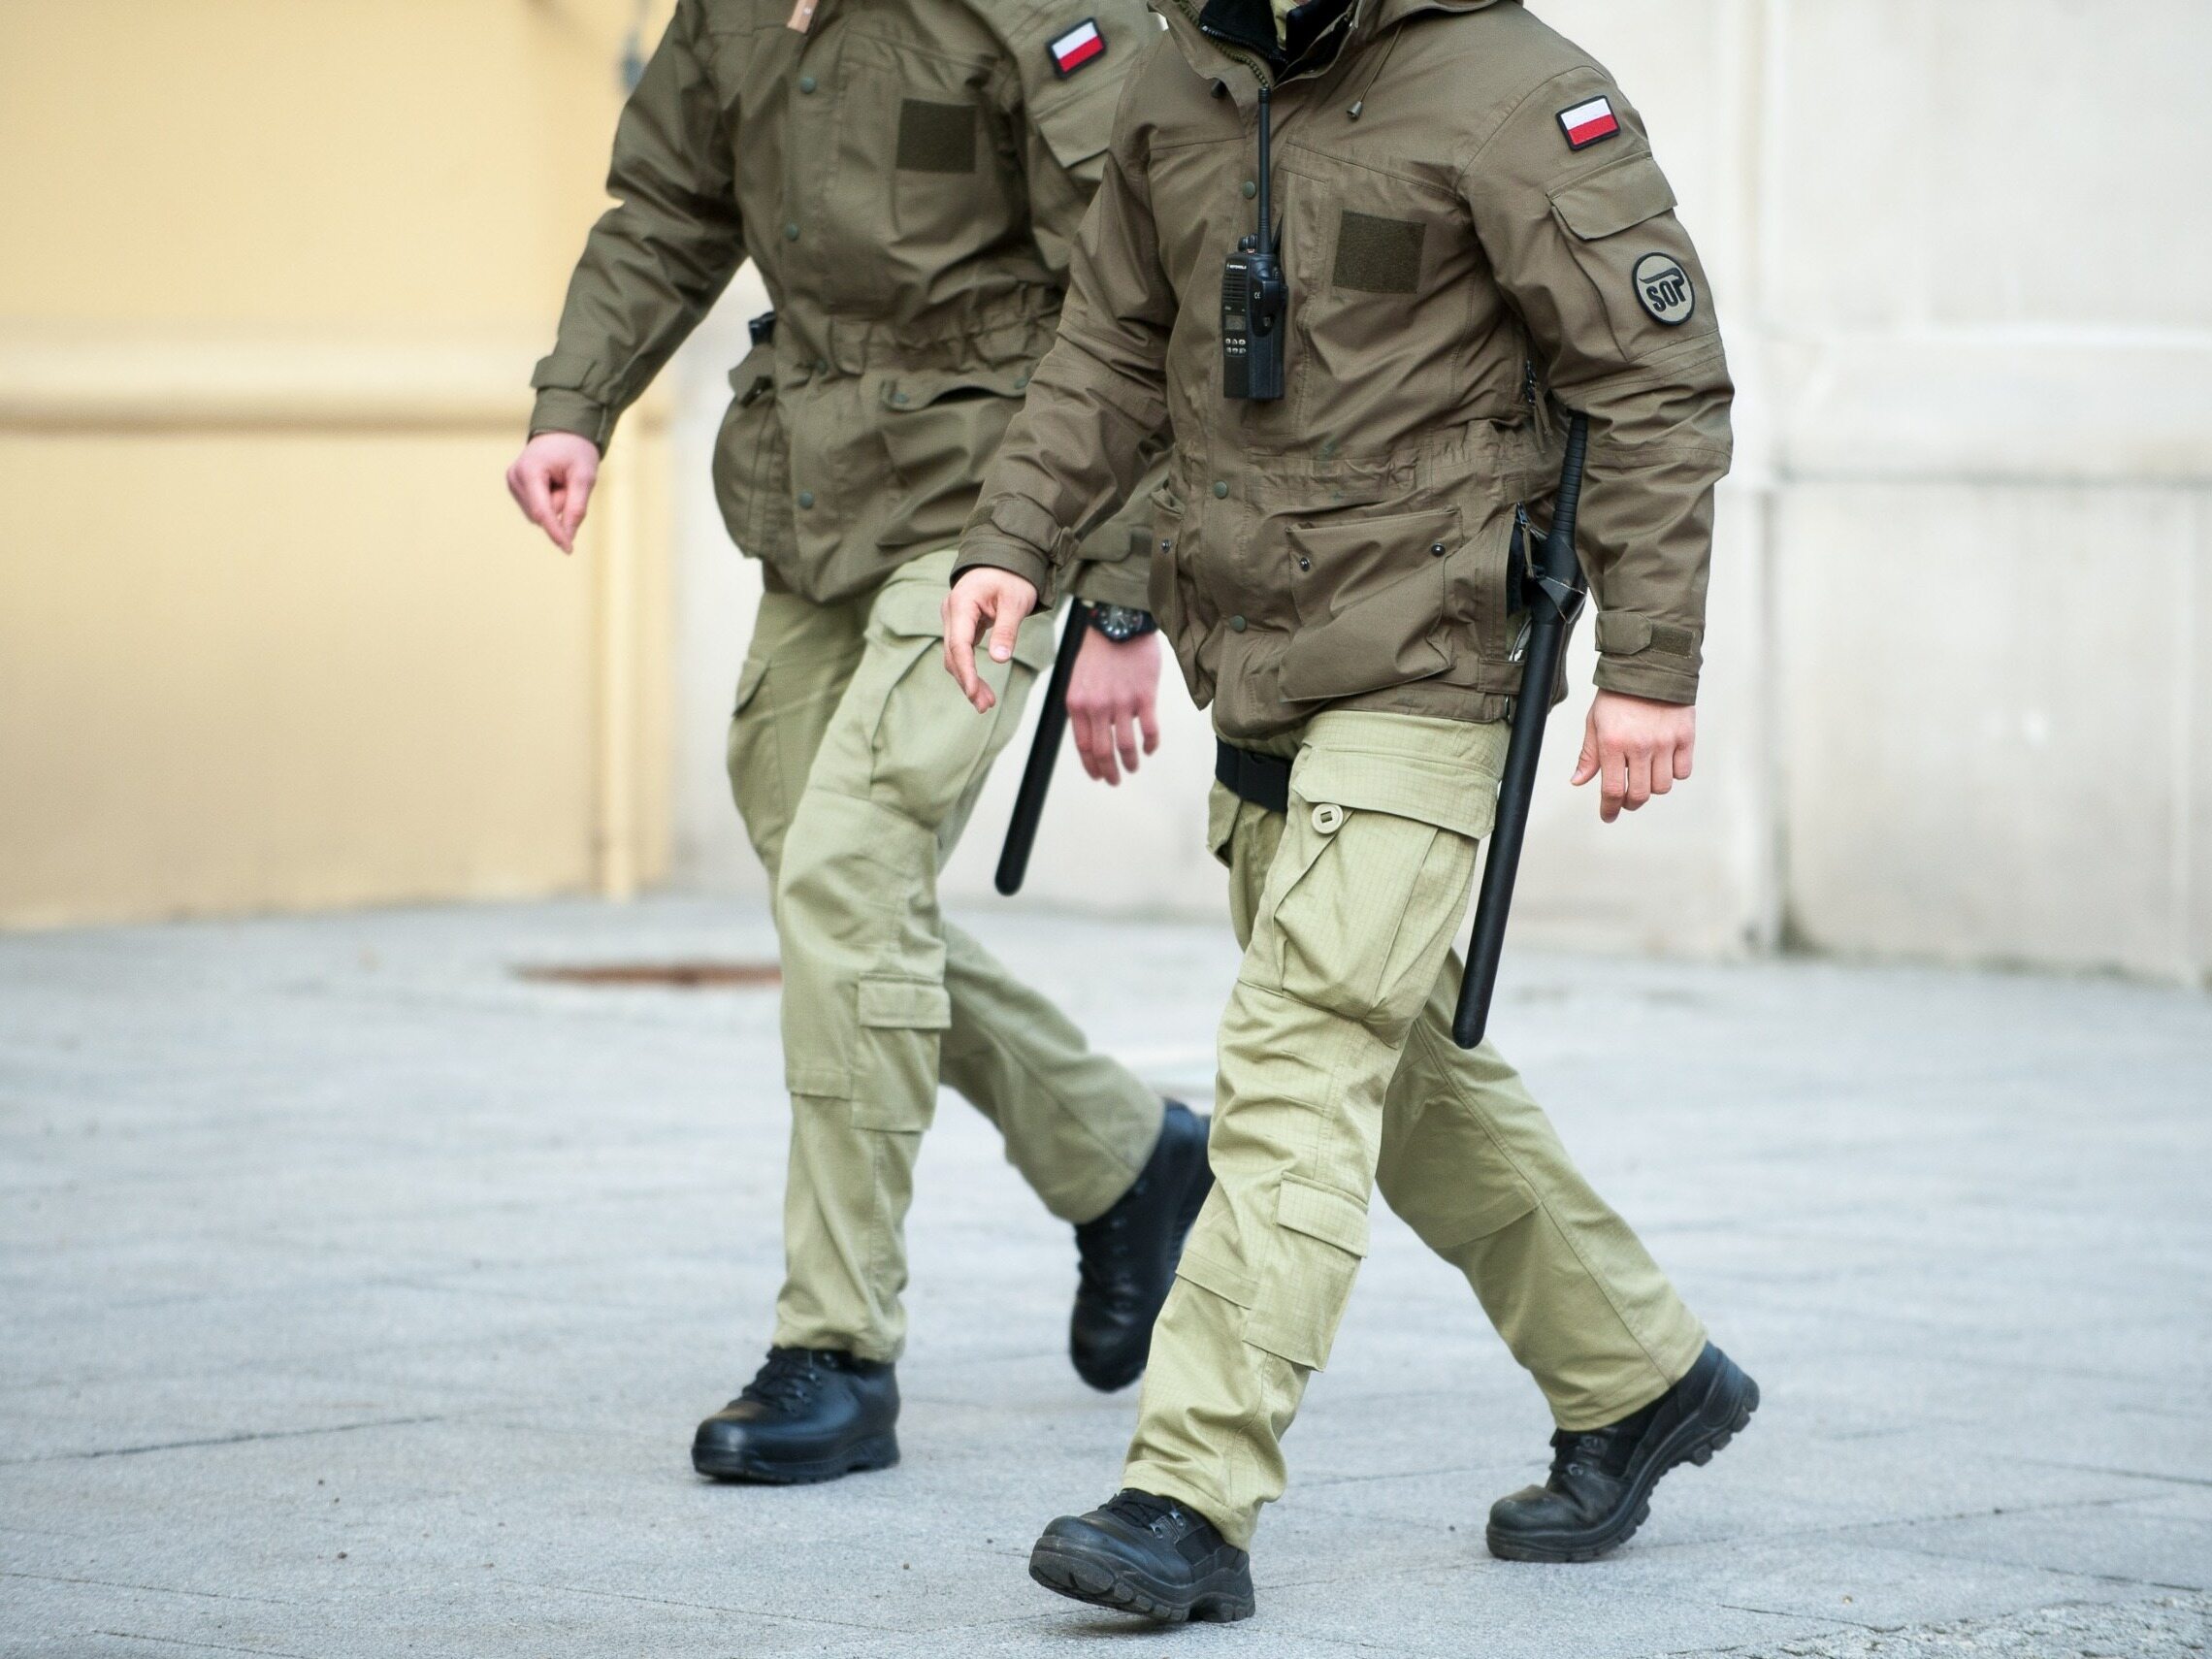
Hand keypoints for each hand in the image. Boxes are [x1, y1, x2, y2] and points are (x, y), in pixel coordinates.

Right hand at [505, 432, 599, 553]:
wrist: (563, 431)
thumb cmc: (576, 451)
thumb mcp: (584, 476)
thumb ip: (576, 506)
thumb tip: (568, 535)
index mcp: (529, 471)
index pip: (542, 511)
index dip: (555, 531)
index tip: (568, 549)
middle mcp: (515, 477)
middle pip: (543, 514)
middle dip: (561, 506)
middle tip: (570, 482)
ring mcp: (512, 482)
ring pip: (539, 514)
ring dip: (556, 503)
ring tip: (561, 480)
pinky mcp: (516, 487)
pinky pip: (538, 508)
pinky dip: (550, 501)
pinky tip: (553, 483)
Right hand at [942, 567, 1039, 712]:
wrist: (1006, 557)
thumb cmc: (1012, 576)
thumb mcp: (1015, 602)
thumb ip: (1006, 631)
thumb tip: (999, 660)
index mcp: (961, 603)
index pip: (959, 644)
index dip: (966, 671)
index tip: (974, 693)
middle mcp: (951, 611)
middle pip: (953, 654)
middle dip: (967, 682)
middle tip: (985, 706)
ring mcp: (953, 618)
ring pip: (954, 655)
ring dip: (968, 679)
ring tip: (986, 703)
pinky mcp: (960, 624)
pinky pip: (960, 650)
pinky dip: (970, 669)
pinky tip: (980, 687)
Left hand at [1067, 626, 1161, 784]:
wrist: (1119, 625)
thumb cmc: (1098, 651)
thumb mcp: (1078, 680)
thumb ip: (1083, 707)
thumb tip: (1091, 734)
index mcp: (1077, 704)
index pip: (1083, 746)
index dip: (1091, 766)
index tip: (1098, 776)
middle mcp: (1097, 707)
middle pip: (1103, 752)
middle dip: (1109, 772)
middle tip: (1115, 781)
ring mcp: (1121, 703)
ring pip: (1125, 746)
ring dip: (1130, 762)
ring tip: (1133, 767)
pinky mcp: (1144, 697)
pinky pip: (1149, 730)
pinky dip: (1150, 744)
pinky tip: (1150, 749)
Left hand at [1571, 690, 1695, 823]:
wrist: (1650, 665)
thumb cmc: (1618, 694)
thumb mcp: (1595, 722)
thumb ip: (1589, 754)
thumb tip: (1579, 781)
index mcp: (1613, 743)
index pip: (1612, 790)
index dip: (1609, 808)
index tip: (1608, 815)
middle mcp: (1640, 746)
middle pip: (1639, 794)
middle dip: (1630, 803)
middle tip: (1627, 800)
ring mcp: (1665, 742)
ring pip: (1662, 786)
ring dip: (1652, 787)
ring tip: (1645, 774)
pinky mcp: (1686, 737)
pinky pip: (1683, 772)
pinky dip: (1674, 773)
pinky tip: (1665, 763)